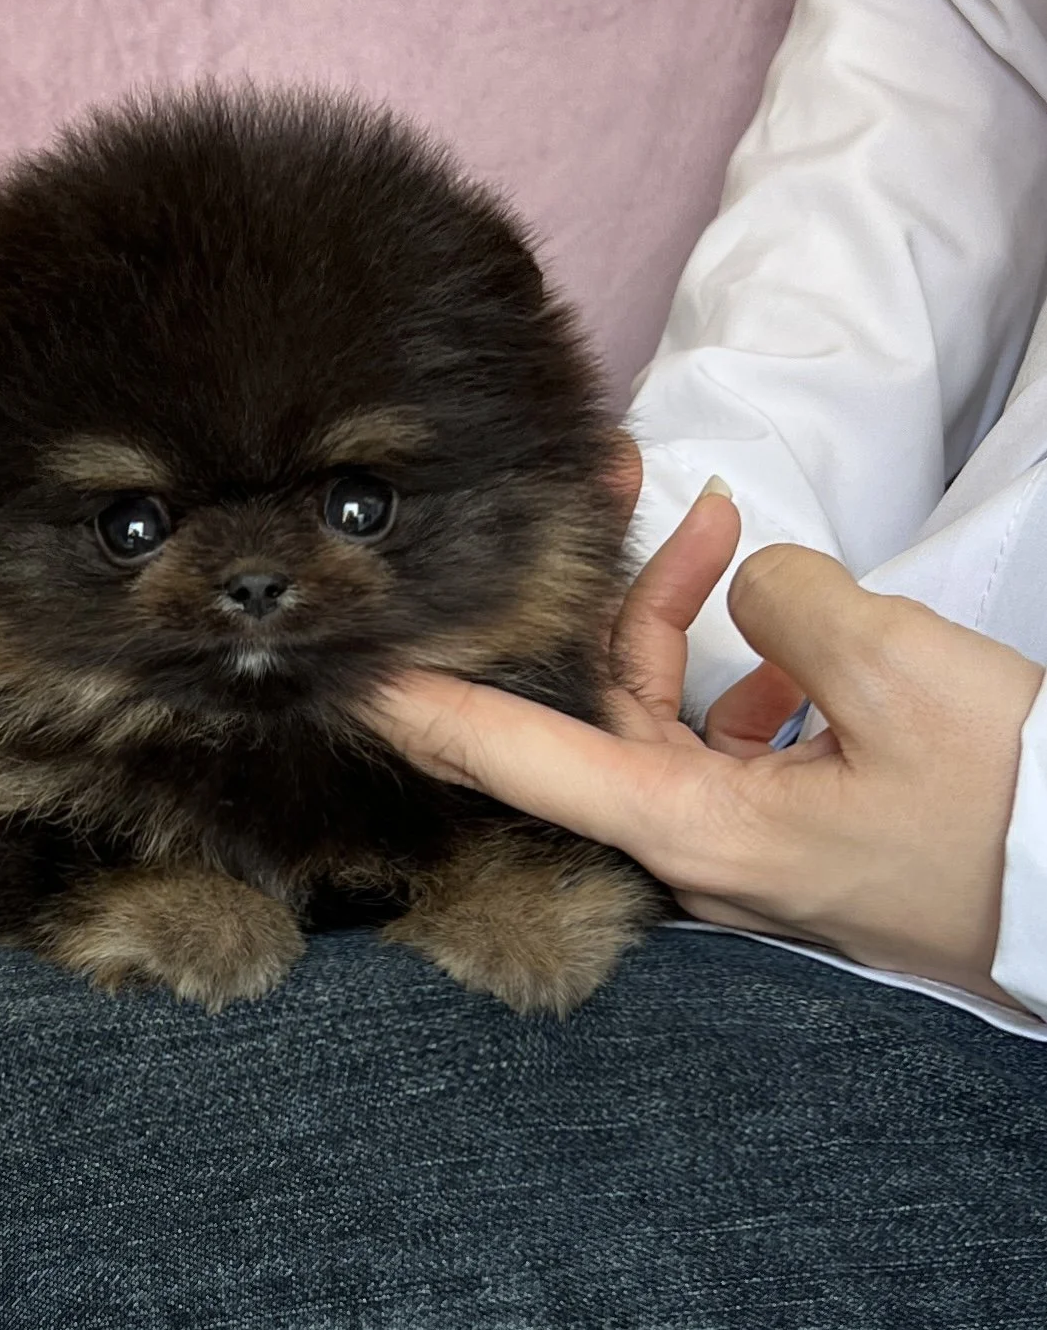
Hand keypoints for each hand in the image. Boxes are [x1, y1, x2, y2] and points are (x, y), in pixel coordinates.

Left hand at [367, 444, 1045, 1008]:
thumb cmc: (1009, 809)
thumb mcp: (900, 673)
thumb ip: (790, 603)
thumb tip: (746, 583)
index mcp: (694, 827)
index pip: (515, 759)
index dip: (424, 707)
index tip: (349, 666)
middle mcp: (697, 844)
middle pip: (595, 705)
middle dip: (596, 591)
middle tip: (613, 484)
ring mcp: (744, 844)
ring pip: (663, 710)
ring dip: (682, 616)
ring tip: (722, 529)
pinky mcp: (790, 834)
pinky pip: (726, 741)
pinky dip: (743, 674)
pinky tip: (787, 637)